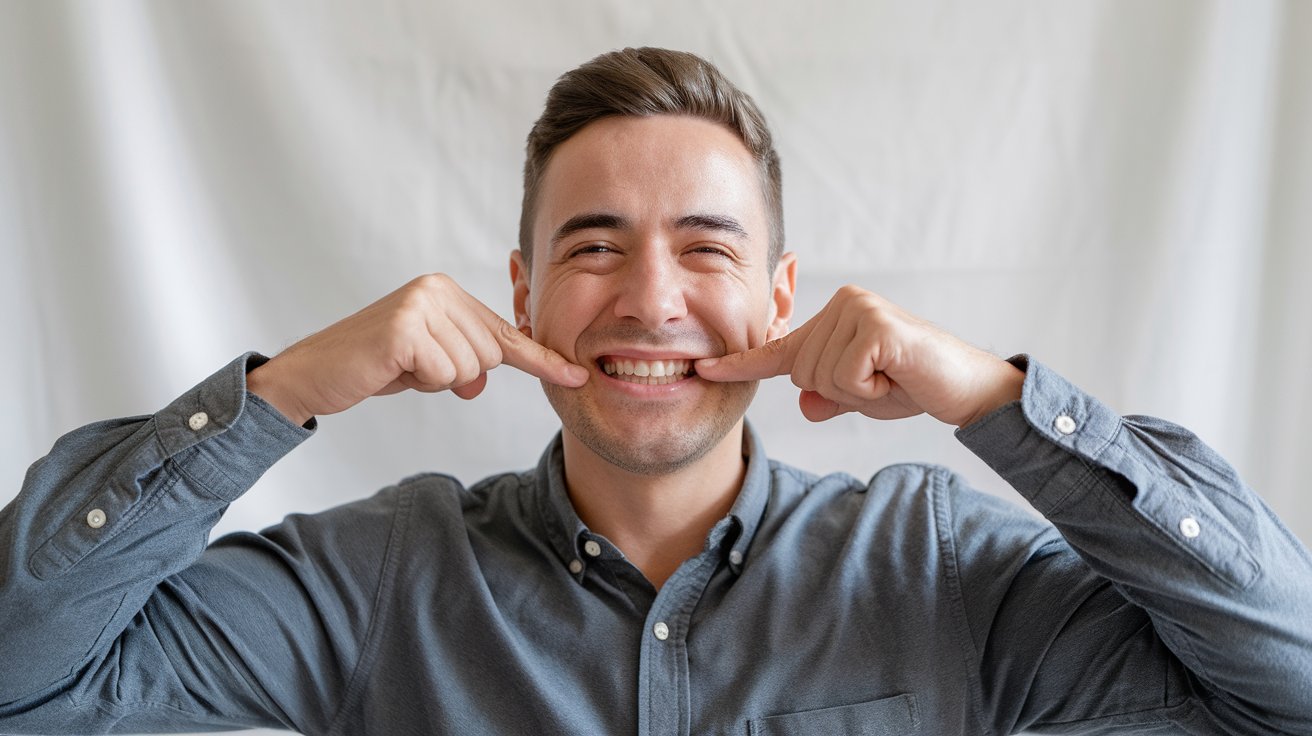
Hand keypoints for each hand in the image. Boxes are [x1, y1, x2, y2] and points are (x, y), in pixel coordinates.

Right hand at [247, 274, 587, 425]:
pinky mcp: (404, 328)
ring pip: (470, 369)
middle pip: (490, 356)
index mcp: (447, 292)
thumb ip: (465, 364)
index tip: (577, 375)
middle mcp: (437, 289)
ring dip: (436, 381)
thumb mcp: (430, 364)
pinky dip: (421, 383)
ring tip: (400, 367)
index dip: (541, 359)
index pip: (505, 333)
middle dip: (456, 376)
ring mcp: (420, 305)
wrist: (315, 374)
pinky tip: (391, 368)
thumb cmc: (374, 366)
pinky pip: (444, 375)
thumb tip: (480, 380)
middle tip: (413, 367)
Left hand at [694, 285, 1022, 426]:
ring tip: (889, 377)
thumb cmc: (912, 385)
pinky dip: (869, 391)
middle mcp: (843, 304)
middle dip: (838, 392)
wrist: (964, 388)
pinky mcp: (875, 326)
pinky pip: (844, 378)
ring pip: (819, 377)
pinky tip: (894, 376)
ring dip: (856, 392)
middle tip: (879, 381)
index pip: (781, 348)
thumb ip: (829, 396)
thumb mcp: (860, 396)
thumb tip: (806, 402)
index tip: (704, 369)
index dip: (742, 363)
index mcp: (834, 316)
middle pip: (801, 372)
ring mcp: (859, 310)